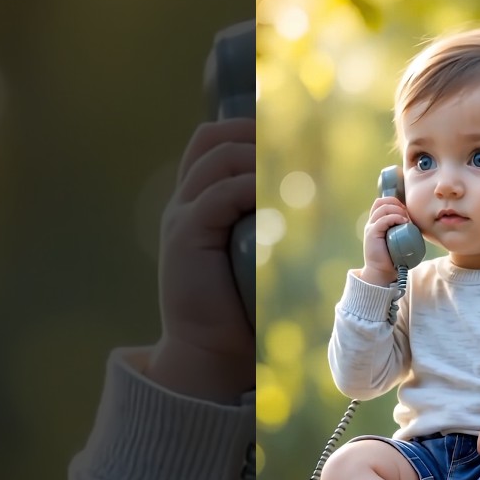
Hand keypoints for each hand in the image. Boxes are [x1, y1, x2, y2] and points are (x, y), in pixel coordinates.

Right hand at [144, 118, 256, 402]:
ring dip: (255, 158)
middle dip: (249, 132)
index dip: (241, 129)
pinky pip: (219, 195)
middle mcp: (183, 204)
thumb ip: (260, 223)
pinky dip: (249, 187)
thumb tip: (298, 198)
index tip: (276, 134)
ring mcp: (181, 218)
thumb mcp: (249, 254)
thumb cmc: (236, 307)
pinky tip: (271, 194)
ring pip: (217, 162)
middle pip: (209, 141)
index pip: (208, 144)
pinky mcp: (186, 237)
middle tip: (284, 141)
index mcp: (194, 205)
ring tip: (283, 169)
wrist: (209, 350)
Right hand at [358, 195, 411, 286]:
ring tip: (406, 220)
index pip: (382, 202)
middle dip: (396, 204)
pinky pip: (383, 220)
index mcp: (376, 222)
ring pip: (383, 208)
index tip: (406, 212)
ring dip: (397, 210)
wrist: (382, 271)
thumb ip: (401, 229)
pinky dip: (394, 217)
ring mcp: (371, 227)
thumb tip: (414, 222)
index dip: (394, 202)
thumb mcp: (398, 239)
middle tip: (406, 215)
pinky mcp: (372, 233)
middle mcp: (372, 222)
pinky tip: (403, 222)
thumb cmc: (393, 257)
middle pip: (381, 202)